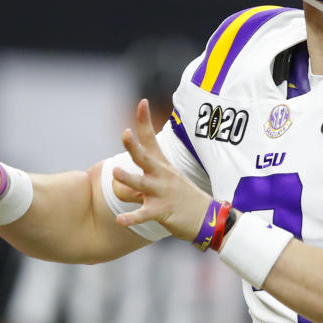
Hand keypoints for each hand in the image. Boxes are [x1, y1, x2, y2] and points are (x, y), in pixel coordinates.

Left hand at [112, 99, 209, 241]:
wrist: (206, 217)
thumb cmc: (181, 196)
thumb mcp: (165, 179)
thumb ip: (138, 178)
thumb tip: (115, 181)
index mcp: (161, 165)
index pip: (150, 139)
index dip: (144, 121)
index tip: (142, 102)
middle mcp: (160, 175)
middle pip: (144, 157)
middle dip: (134, 146)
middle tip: (125, 133)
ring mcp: (161, 192)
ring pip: (140, 184)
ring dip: (128, 178)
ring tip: (116, 172)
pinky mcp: (161, 211)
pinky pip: (143, 214)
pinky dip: (132, 218)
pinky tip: (120, 220)